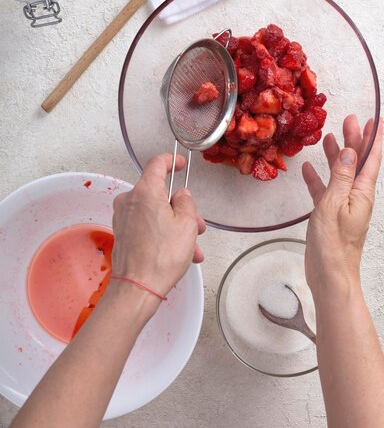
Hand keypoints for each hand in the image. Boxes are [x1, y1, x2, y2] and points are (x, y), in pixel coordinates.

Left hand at [111, 153, 205, 299]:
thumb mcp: (187, 224)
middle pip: (159, 193)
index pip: (157, 163)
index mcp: (145, 192)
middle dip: (180, 208)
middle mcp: (130, 201)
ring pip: (155, 212)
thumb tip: (181, 196)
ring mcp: (124, 217)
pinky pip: (147, 225)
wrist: (137, 287)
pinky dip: (163, 234)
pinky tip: (179, 253)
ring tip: (191, 247)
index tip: (179, 163)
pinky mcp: (123, 232)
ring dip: (175, 225)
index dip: (171, 160)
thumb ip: (186, 202)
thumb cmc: (161, 258)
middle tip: (196, 224)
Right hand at [302, 115, 382, 297]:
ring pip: (340, 174)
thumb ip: (341, 177)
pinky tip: (309, 170)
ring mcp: (343, 206)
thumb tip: (351, 151)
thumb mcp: (334, 204)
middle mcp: (356, 197)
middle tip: (347, 120)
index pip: (370, 159)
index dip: (372, 138)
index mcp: (362, 193)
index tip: (372, 120)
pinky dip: (318, 179)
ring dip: (337, 156)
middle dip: (354, 141)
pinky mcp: (330, 215)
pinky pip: (325, 191)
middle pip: (357, 163)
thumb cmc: (334, 244)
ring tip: (329, 137)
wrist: (330, 276)